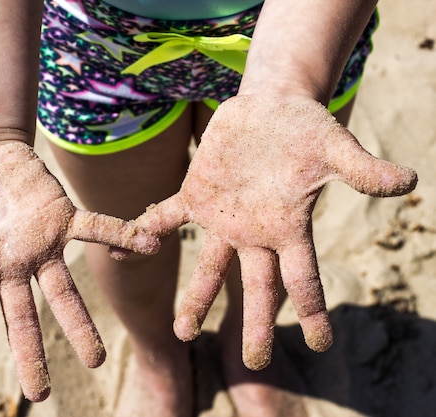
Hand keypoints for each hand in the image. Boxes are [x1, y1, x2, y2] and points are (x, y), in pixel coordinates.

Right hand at [0, 142, 159, 400]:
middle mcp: (11, 266)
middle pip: (23, 316)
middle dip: (31, 352)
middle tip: (41, 393)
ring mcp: (41, 246)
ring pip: (63, 291)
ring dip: (80, 323)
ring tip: (97, 359)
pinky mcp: (63, 220)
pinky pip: (96, 229)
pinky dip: (121, 236)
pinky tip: (149, 246)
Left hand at [114, 95, 416, 370]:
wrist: (269, 110)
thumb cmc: (306, 130)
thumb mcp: (334, 147)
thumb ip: (361, 169)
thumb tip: (408, 181)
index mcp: (288, 228)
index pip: (305, 278)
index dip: (314, 309)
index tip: (322, 342)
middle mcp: (255, 233)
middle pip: (256, 289)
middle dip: (256, 325)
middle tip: (255, 363)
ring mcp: (222, 218)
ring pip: (208, 267)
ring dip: (195, 297)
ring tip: (181, 331)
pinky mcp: (195, 197)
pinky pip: (167, 218)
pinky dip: (146, 231)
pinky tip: (124, 247)